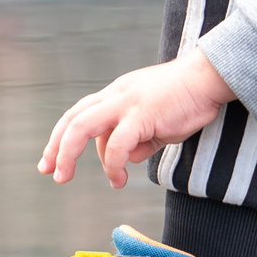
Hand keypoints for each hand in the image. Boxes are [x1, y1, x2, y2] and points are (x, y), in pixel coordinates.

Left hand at [39, 52, 237, 187]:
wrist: (209, 79)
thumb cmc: (187, 100)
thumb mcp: (156, 124)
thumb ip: (140, 140)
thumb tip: (128, 159)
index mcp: (117, 94)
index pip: (80, 114)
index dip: (62, 137)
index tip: (52, 159)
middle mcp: (115, 95)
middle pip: (73, 118)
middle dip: (55, 146)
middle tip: (48, 171)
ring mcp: (127, 103)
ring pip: (82, 126)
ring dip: (67, 153)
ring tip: (63, 177)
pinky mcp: (142, 114)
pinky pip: (118, 143)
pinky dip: (113, 164)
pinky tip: (119, 178)